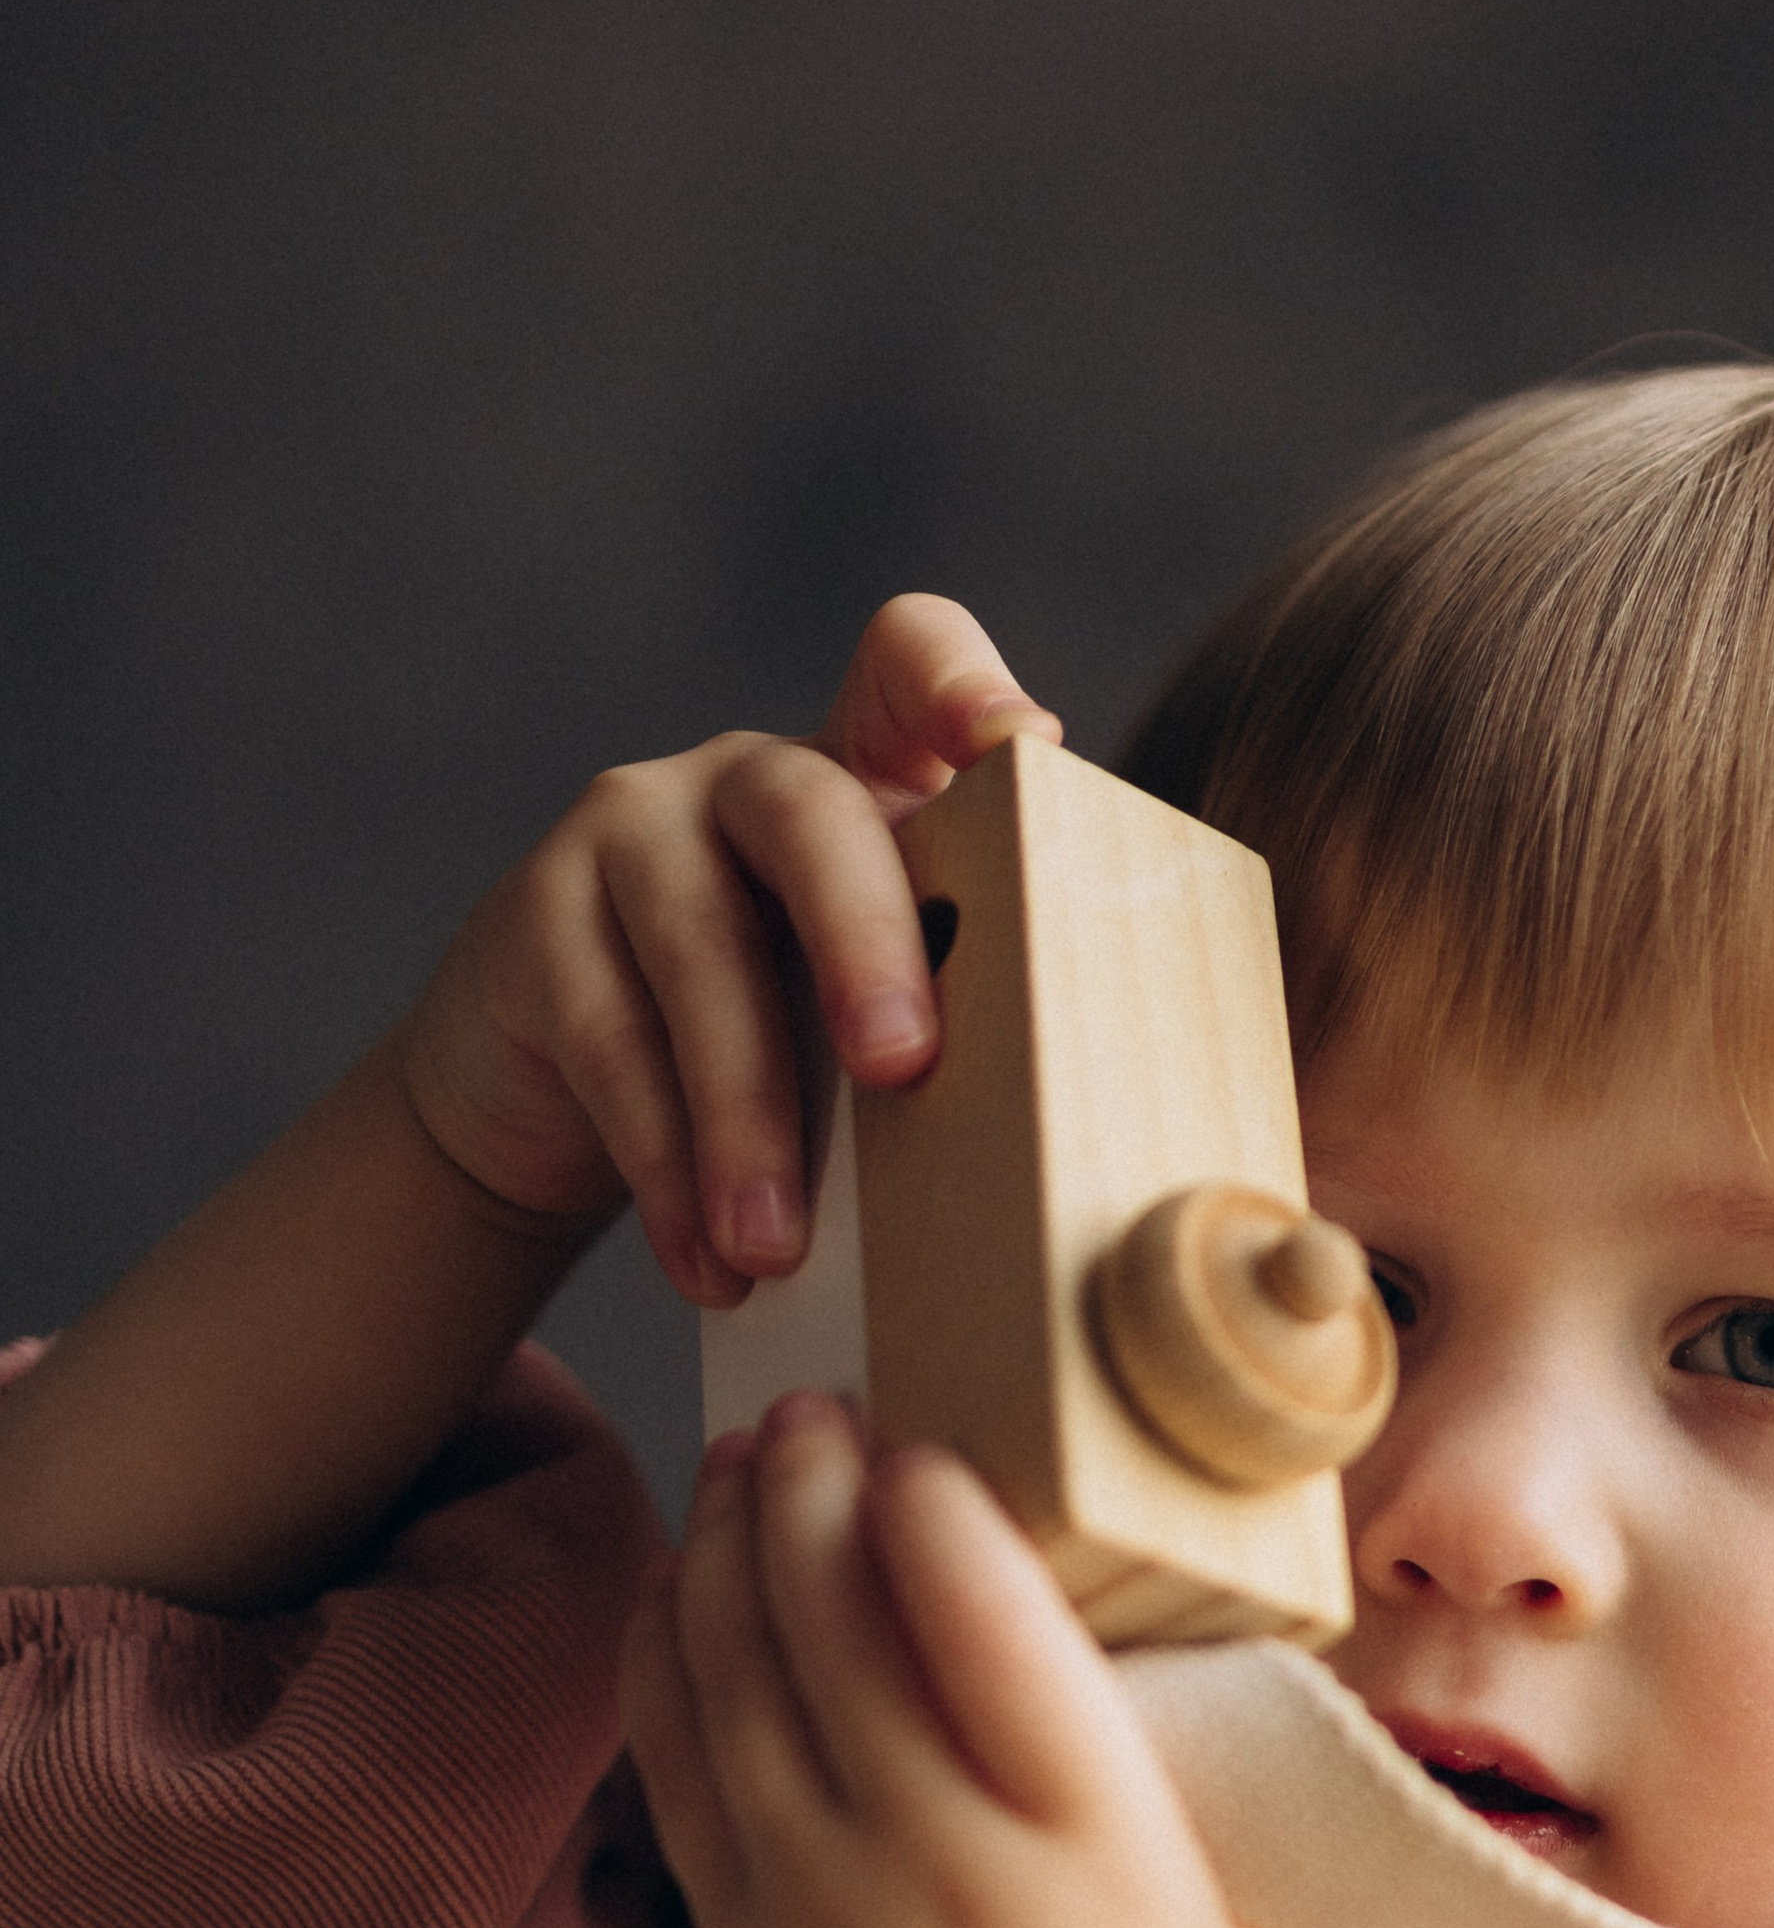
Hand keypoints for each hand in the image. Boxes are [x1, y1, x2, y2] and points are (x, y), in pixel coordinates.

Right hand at [399, 599, 1061, 1306]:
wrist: (556, 1095)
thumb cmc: (772, 1047)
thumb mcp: (868, 1005)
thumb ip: (955, 1001)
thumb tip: (1084, 1115)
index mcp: (857, 778)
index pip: (905, 662)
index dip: (958, 682)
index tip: (1022, 746)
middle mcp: (743, 781)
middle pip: (808, 815)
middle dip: (865, 941)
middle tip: (904, 1067)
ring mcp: (627, 835)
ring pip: (696, 956)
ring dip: (744, 1114)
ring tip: (777, 1245)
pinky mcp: (536, 925)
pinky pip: (609, 1048)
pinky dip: (666, 1171)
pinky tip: (710, 1265)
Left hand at [619, 1393, 1336, 1927]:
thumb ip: (1190, 1776)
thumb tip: (1150, 1632)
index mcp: (1090, 1835)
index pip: (977, 1603)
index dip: (928, 1492)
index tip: (923, 1437)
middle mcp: (936, 1852)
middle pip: (827, 1606)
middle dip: (805, 1479)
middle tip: (814, 1409)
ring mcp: (814, 1902)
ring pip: (731, 1665)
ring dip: (725, 1542)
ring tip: (744, 1463)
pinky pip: (675, 1758)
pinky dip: (667, 1652)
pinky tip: (678, 1588)